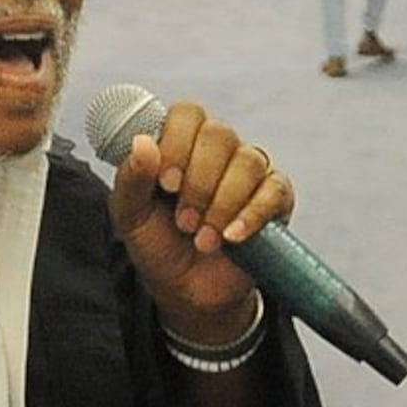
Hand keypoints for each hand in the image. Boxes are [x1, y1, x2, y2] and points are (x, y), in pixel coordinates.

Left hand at [105, 99, 290, 343]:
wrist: (188, 291)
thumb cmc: (159, 245)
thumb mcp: (131, 217)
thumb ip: (131, 179)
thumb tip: (142, 142)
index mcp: (181, 144)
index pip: (187, 114)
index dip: (178, 144)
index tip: (166, 184)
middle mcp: (218, 150)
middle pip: (219, 134)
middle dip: (199, 183)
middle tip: (184, 222)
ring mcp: (250, 172)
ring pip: (247, 161)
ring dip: (221, 204)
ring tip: (203, 239)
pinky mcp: (275, 199)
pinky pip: (274, 190)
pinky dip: (251, 215)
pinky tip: (232, 237)